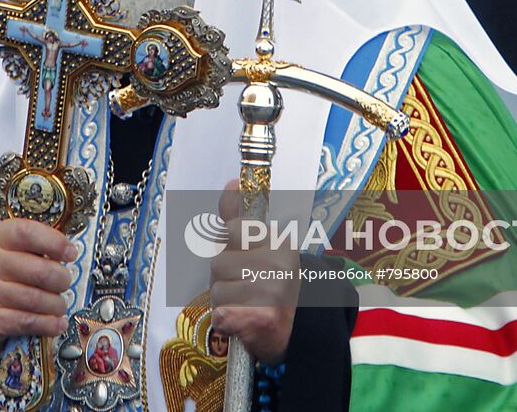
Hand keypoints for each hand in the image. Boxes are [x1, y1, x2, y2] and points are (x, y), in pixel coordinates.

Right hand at [0, 218, 76, 354]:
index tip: (71, 254)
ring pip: (35, 299)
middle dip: (61, 280)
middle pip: (39, 270)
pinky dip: (48, 325)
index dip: (55, 242)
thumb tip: (69, 253)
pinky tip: (57, 324)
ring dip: (56, 306)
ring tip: (59, 306)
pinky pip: (26, 321)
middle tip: (64, 284)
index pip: (27, 232)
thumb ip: (33, 248)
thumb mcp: (8, 253)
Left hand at [209, 180, 298, 364]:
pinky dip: (226, 323)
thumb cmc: (275, 285)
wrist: (300, 332)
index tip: (245, 258)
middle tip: (246, 287)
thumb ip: (241, 218)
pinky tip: (244, 322)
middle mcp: (278, 264)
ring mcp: (269, 292)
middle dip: (223, 278)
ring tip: (247, 305)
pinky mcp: (258, 319)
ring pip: (216, 289)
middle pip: (218, 262)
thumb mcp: (265, 247)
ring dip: (224, 301)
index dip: (230, 247)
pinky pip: (219, 314)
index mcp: (280, 242)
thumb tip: (231, 183)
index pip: (232, 229)